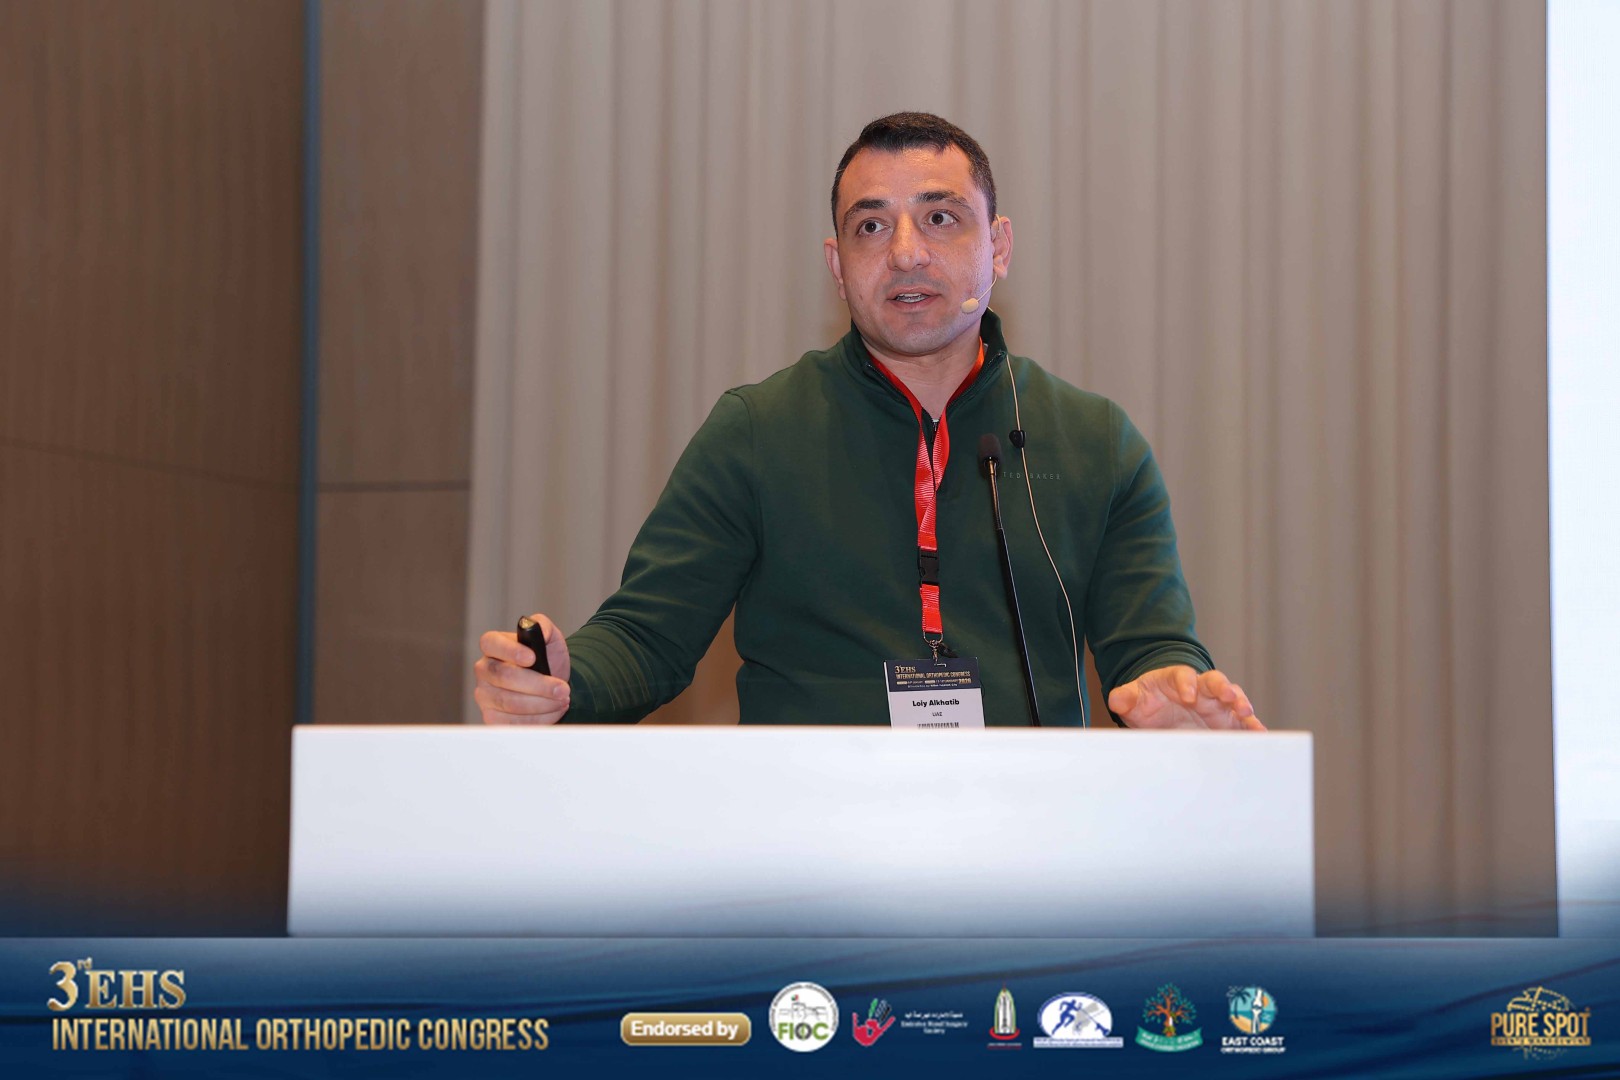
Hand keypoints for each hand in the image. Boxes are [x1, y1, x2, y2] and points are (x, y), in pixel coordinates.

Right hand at [474, 613, 571, 723]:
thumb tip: (538, 629)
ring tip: (563, 699)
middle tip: (563, 689)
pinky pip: (513, 722)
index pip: (491, 643)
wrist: (552, 685)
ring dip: (542, 703)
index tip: (532, 658)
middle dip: (538, 685)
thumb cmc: (547, 660)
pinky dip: (539, 719)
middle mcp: (484, 670)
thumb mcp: (550, 638)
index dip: (510, 651)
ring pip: (510, 703)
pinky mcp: (492, 718)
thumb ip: (543, 627)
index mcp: (493, 646)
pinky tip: (554, 710)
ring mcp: (485, 696)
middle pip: (504, 677)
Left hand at [1107, 665, 1264, 730]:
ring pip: (1234, 700)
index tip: (1187, 695)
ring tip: (1247, 712)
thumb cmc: (1150, 700)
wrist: (1162, 709)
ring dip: (1241, 704)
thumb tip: (1115, 699)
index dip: (1186, 683)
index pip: (1184, 676)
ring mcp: (1217, 705)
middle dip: (1223, 688)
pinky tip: (1260, 735)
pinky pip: (1241, 722)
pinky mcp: (1226, 721)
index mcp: (1178, 679)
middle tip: (1229, 697)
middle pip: (1216, 682)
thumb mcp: (1135, 698)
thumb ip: (1126, 697)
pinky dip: (1251, 727)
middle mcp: (1202, 689)